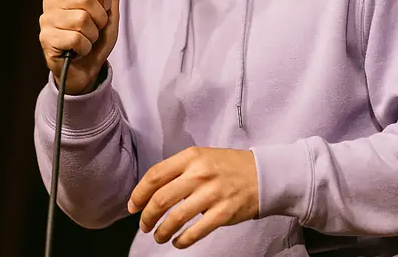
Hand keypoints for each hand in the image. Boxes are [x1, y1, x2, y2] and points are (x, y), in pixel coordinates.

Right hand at [38, 0, 127, 93]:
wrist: (86, 71)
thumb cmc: (95, 41)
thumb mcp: (109, 14)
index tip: (104, 7)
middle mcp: (52, 2)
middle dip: (100, 18)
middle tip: (94, 29)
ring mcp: (47, 20)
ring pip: (82, 19)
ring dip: (92, 35)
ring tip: (86, 40)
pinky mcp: (46, 39)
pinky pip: (76, 39)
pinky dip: (84, 48)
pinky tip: (78, 50)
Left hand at [128, 146, 258, 248]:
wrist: (264, 174)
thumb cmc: (229, 166)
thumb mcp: (202, 157)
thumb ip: (178, 170)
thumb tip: (151, 192)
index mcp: (191, 157)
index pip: (155, 176)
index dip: (139, 194)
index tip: (133, 206)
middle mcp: (200, 174)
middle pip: (160, 199)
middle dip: (147, 217)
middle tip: (144, 225)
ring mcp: (212, 194)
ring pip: (175, 218)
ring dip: (161, 232)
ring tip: (159, 236)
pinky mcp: (223, 213)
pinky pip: (195, 232)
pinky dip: (182, 240)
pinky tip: (178, 241)